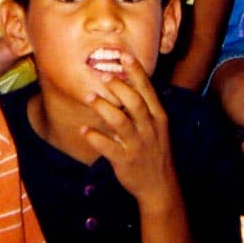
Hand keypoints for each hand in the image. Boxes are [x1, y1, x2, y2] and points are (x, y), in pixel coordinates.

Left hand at [81, 52, 178, 211]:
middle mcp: (150, 129)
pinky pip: (109, 147)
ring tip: (90, 97)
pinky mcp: (126, 161)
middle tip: (103, 74)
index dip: (136, 72)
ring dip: (104, 108)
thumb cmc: (154, 151)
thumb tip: (125, 83)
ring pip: (121, 123)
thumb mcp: (156, 127)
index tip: (124, 55)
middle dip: (120, 87)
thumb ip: (143, 108)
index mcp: (158, 117)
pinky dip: (95, 137)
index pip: (148, 90)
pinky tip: (84, 129)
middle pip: (135, 103)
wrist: (160, 186)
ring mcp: (138, 145)